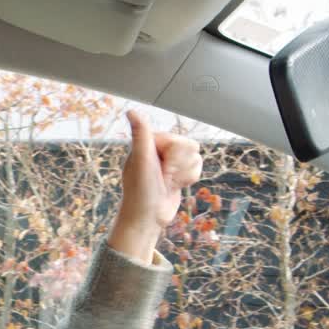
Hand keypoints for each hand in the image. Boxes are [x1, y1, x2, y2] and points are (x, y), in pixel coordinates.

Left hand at [107, 110, 203, 262]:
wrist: (148, 217)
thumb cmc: (141, 191)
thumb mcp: (141, 161)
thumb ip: (141, 134)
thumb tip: (131, 111)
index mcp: (148, 142)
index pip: (177, 138)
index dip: (173, 155)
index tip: (160, 167)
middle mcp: (159, 149)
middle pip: (189, 147)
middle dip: (179, 166)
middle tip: (163, 177)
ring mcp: (170, 160)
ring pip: (195, 157)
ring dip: (184, 174)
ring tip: (168, 183)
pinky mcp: (179, 172)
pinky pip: (197, 167)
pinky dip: (189, 179)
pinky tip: (175, 186)